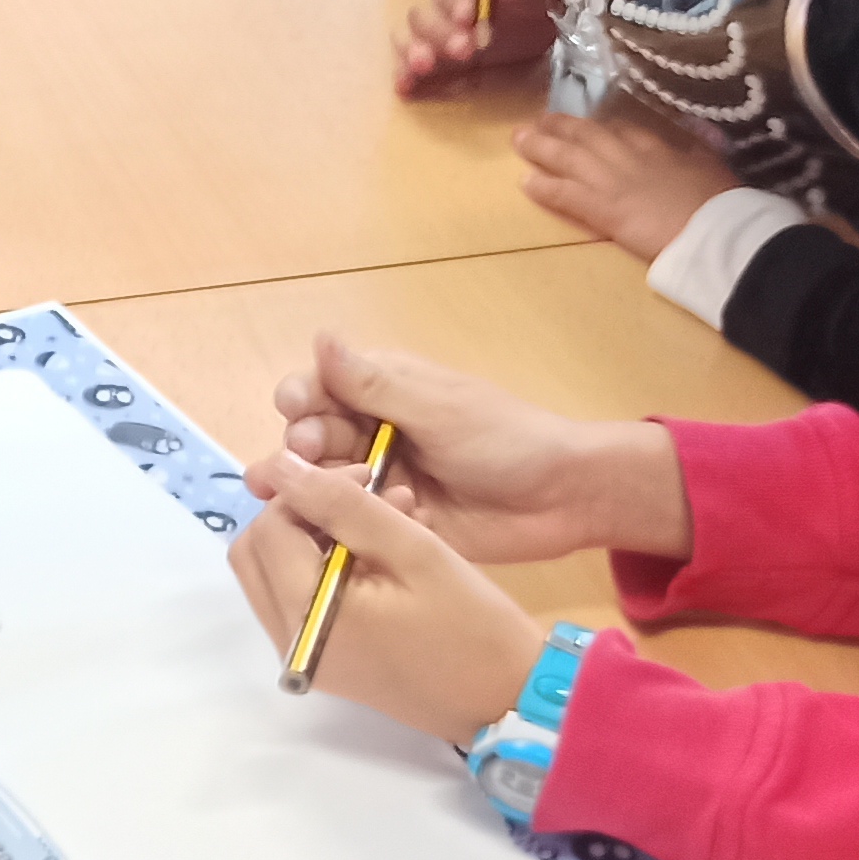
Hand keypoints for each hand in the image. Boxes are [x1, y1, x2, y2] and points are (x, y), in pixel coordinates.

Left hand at [228, 457, 548, 749]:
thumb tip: (282, 467)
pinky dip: (324, 568)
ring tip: (383, 523)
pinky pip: (299, 600)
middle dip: (301, 513)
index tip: (366, 478)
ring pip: (273, 574)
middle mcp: (289, 642)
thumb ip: (342, 505)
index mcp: (306, 614)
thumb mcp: (413, 550)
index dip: (308, 489)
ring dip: (313, 538)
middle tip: (364, 498)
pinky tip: (380, 555)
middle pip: (256, 553)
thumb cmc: (471, 624)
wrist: (508, 700)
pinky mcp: (323, 662)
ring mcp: (302, 657)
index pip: (270, 527)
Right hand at [263, 328, 692, 563]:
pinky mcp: (394, 522)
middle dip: (303, 444)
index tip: (296, 408)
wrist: (561, 497)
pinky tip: (360, 523)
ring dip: (312, 486)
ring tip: (303, 495)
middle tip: (311, 454)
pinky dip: (349, 521)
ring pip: (324, 483)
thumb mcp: (435, 408)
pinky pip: (354, 522)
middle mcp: (374, 433)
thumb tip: (320, 336)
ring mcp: (381, 480)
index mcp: (383, 392)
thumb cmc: (503, 438)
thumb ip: (372, 384)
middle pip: (313, 437)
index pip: (320, 387)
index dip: (301, 397)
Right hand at [395, 0, 552, 94]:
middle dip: (440, 34)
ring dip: (413, 51)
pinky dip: (404, 75)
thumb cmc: (530, 0)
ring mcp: (430, 32)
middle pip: (424, 14)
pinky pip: (407, 64)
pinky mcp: (430, 58)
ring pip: (408, 36)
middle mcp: (438, 3)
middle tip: (462, 51)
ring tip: (424, 67)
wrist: (530, 27)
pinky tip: (405, 88)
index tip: (467, 17)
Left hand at [511, 108, 736, 261]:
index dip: (598, 127)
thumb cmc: (719, 200)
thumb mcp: (713, 163)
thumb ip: (701, 145)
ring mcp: (610, 181)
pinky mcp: (600, 209)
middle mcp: (626, 156)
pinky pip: (564, 194)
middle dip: (560, 127)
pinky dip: (543, 187)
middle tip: (538, 120)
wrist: (711, 228)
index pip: (619, 129)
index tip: (584, 123)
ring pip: (566, 158)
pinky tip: (525, 182)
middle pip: (585, 135)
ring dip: (540, 147)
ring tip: (519, 139)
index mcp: (655, 145)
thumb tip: (702, 129)